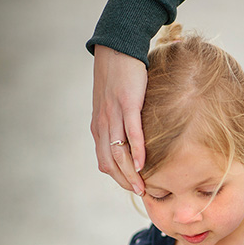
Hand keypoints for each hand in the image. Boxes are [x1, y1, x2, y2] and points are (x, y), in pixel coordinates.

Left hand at [91, 45, 146, 194]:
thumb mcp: (113, 105)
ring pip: (120, 152)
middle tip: (141, 194)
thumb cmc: (118, 78)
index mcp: (99, 127)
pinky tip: (144, 163)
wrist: (117, 50)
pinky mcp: (128, 104)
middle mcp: (103, 124)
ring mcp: (114, 115)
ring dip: (131, 173)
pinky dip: (137, 151)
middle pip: (110, 162)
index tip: (133, 188)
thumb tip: (132, 139)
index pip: (105, 161)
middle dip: (125, 181)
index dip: (118, 178)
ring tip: (143, 187)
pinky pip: (132, 132)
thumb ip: (119, 123)